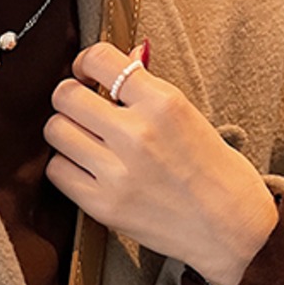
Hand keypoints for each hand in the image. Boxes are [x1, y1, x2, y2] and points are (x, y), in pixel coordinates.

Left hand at [44, 39, 278, 284]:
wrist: (228, 227)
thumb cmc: (214, 170)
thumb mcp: (189, 116)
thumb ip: (149, 91)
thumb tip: (125, 57)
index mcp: (162, 103)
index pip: (99, 59)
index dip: (84, 63)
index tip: (87, 74)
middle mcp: (136, 134)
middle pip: (66, 96)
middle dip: (70, 97)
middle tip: (82, 108)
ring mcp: (115, 172)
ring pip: (55, 131)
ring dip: (65, 131)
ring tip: (84, 139)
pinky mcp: (101, 205)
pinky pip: (57, 171)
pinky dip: (65, 165)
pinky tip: (84, 167)